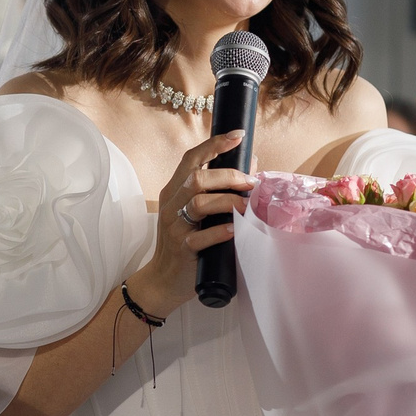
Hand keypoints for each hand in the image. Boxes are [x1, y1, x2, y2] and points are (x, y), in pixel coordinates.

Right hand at [128, 129, 255, 317]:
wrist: (163, 280)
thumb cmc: (185, 243)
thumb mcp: (196, 214)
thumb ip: (217, 190)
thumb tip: (250, 164)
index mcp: (174, 191)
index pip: (191, 159)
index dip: (214, 145)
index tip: (237, 135)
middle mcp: (171, 204)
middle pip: (196, 178)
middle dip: (228, 176)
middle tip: (252, 183)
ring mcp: (174, 226)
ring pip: (199, 202)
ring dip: (228, 201)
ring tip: (247, 206)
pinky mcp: (182, 248)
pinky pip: (200, 236)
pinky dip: (220, 231)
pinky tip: (234, 229)